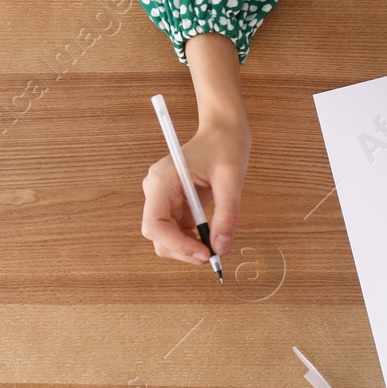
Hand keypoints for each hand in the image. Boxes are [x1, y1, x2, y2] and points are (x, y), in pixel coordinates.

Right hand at [140, 115, 249, 264]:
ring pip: (167, 239)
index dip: (176, 244)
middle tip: (214, 256)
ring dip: (189, 249)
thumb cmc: (224, 146)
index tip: (204, 253)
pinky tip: (212, 238)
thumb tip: (222, 247)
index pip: (155, 224)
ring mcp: (164, 201)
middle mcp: (157, 192)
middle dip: (184, 250)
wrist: (223, 132)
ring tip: (216, 247)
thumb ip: (227, 214)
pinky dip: (194, 242)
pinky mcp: (176, 207)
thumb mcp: (231, 178)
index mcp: (162, 181)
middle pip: (159, 236)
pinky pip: (179, 233)